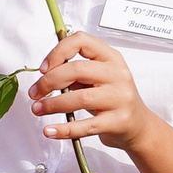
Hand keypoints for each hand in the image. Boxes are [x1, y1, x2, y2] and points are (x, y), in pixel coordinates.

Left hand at [28, 32, 160, 154]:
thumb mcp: (99, 78)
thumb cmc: (113, 98)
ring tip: (38, 110)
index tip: (44, 68)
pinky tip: (50, 131)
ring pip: (80, 98)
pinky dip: (64, 130)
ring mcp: (120, 98)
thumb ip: (77, 72)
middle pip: (77, 69)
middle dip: (49, 81)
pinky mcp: (118, 121)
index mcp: (111, 58)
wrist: (138, 125)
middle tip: (35, 93)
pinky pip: (86, 126)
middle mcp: (118, 75)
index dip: (59, 52)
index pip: (82, 41)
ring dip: (52, 104)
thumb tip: (45, 73)